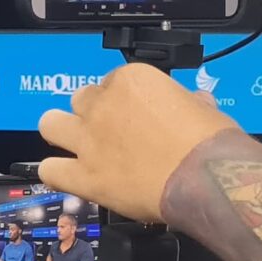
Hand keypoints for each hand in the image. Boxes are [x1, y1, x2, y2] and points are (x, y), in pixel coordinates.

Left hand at [36, 63, 239, 221]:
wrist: (207, 181)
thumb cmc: (211, 145)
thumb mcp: (204, 109)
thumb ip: (187, 102)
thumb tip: (193, 103)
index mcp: (132, 80)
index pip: (114, 81)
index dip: (124, 100)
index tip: (134, 113)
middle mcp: (103, 105)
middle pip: (82, 99)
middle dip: (93, 112)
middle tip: (110, 130)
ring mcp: (89, 140)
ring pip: (51, 124)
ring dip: (61, 131)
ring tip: (76, 144)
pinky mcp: (84, 176)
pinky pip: (50, 170)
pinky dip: (56, 173)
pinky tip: (68, 176)